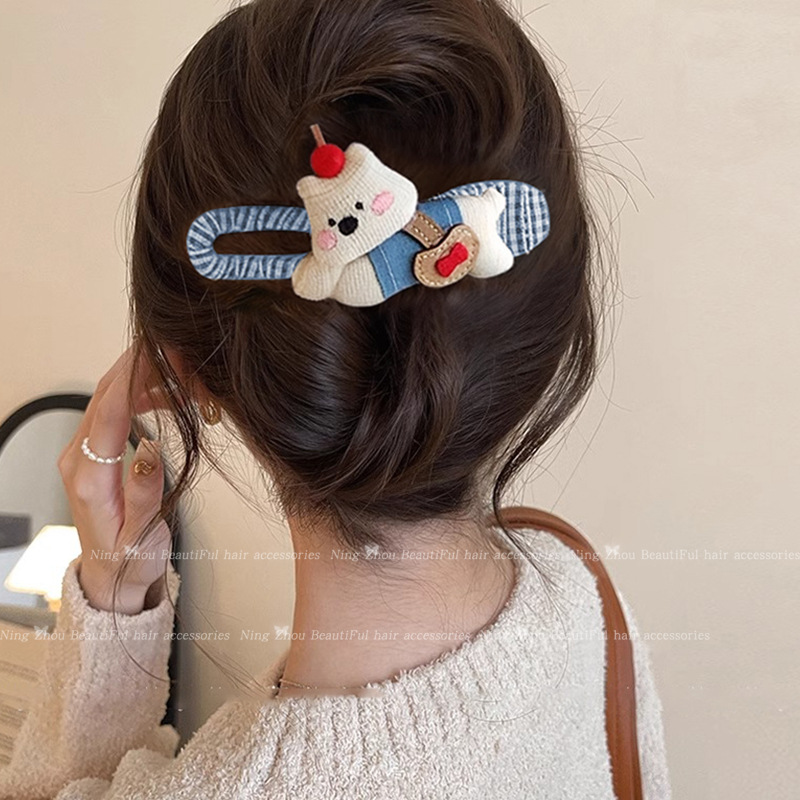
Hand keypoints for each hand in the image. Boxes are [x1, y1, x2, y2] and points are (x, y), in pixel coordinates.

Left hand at [58, 347, 172, 614]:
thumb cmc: (129, 559)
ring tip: (185, 378)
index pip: (110, 412)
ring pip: (110, 398)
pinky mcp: (92, 451)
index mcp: (88, 479)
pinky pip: (114, 410)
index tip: (157, 351)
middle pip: (105, 395)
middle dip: (141, 367)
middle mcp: (78, 460)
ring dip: (145, 379)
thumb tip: (149, 447)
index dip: (133, 377)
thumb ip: (145, 492)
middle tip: (179, 352)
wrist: (110, 576)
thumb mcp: (143, 535)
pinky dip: (140, 394)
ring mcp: (82, 453)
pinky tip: (169, 397)